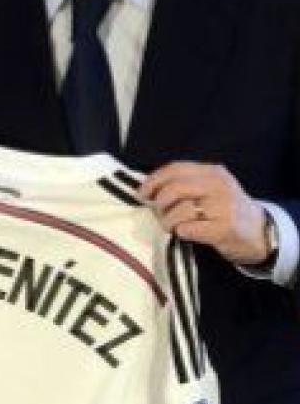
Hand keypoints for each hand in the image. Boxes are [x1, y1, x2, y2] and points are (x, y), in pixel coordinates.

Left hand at [139, 161, 271, 265]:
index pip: (175, 169)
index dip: (154, 180)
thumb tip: (148, 187)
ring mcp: (223, 207)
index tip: (142, 192)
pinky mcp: (224, 229)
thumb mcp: (211, 188)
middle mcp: (219, 186)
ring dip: (168, 220)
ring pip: (180, 210)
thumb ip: (185, 184)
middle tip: (158, 212)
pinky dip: (181, 231)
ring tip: (173, 225)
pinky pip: (188, 228)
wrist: (261, 234)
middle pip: (174, 188)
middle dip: (159, 202)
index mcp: (213, 172)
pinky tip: (186, 233)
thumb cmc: (226, 210)